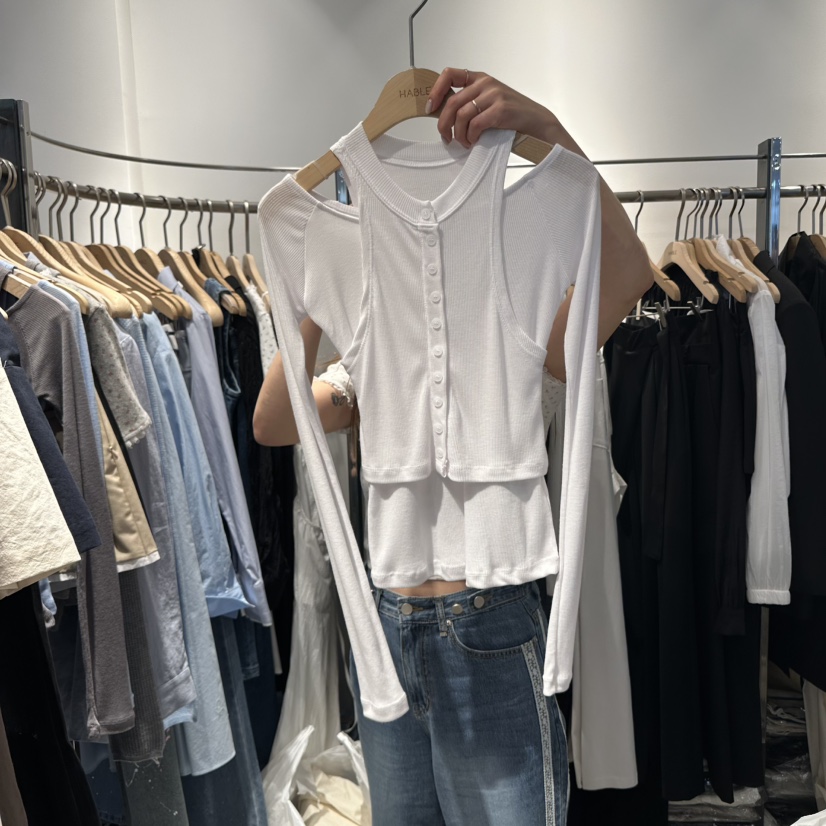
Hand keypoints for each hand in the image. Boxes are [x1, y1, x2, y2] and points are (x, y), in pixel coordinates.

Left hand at [426, 68, 558, 148]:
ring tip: (464, 142)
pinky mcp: (500, 110)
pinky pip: (475, 125)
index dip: (435, 91)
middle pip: (452, 102)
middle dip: (443, 123)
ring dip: (458, 134)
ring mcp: (493, 95)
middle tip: (445, 137)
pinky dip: (470, 137)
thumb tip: (443, 116)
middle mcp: (485, 83)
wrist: (536, 121)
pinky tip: (474, 142)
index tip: (430, 108)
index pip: (449, 74)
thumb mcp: (488, 101)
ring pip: (461, 116)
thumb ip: (469, 103)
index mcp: (479, 78)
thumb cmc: (510, 115)